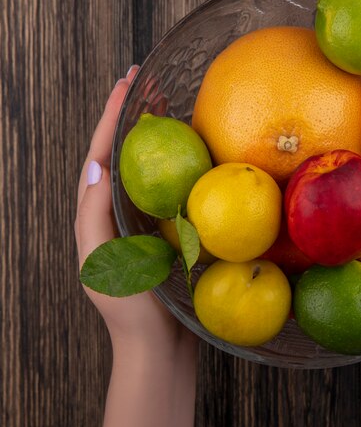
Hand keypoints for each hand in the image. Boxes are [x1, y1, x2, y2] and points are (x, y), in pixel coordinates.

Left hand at [75, 67, 197, 426]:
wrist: (160, 348)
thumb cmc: (130, 311)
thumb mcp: (99, 264)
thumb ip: (92, 217)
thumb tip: (96, 167)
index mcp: (101, 212)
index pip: (104, 153)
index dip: (113, 115)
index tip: (127, 80)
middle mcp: (125, 209)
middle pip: (129, 151)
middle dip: (135, 114)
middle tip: (150, 79)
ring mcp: (152, 218)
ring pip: (155, 166)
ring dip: (160, 132)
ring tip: (170, 100)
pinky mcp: (177, 230)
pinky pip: (181, 189)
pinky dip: (187, 163)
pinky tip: (201, 148)